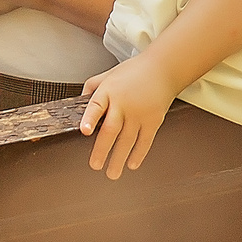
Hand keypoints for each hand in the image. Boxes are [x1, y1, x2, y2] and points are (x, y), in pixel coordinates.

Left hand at [79, 60, 181, 179]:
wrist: (163, 68)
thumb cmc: (133, 71)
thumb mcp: (108, 74)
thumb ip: (92, 87)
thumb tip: (78, 104)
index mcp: (108, 91)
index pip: (96, 106)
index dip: (89, 119)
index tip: (83, 131)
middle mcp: (123, 103)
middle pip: (111, 129)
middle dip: (102, 149)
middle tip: (95, 165)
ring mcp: (140, 113)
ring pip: (127, 140)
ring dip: (119, 158)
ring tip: (112, 173)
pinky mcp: (154, 120)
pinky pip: (145, 140)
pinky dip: (139, 154)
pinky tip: (131, 164)